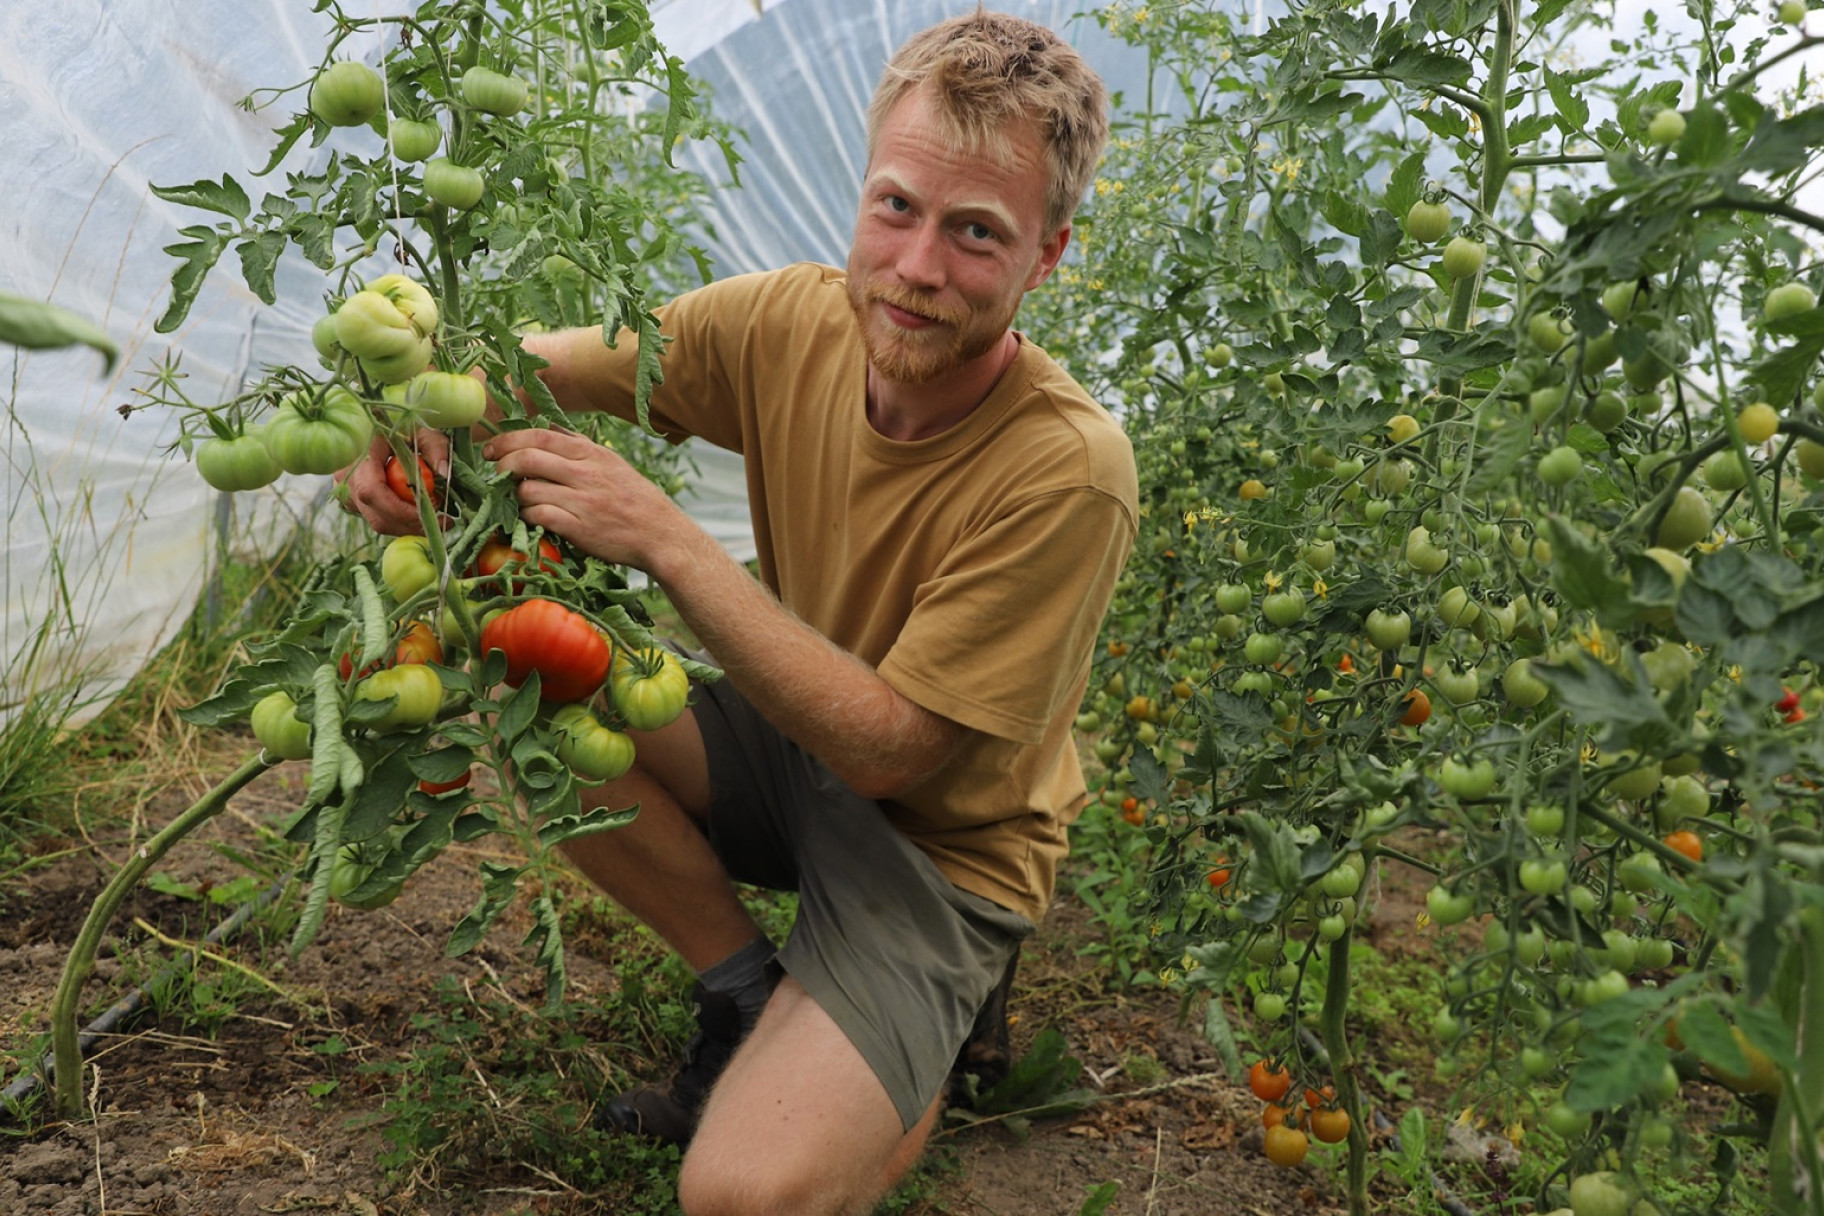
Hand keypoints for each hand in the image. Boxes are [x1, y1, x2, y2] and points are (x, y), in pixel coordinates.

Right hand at [335, 430, 450, 535]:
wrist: (376, 424)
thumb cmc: (400, 424)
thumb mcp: (422, 429)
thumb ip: (435, 446)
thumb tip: (444, 471)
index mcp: (359, 454)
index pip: (372, 491)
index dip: (401, 510)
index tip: (431, 513)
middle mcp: (346, 476)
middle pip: (376, 515)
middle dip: (412, 524)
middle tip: (444, 522)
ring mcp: (347, 491)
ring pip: (377, 521)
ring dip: (409, 525)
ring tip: (436, 517)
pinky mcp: (353, 500)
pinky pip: (376, 517)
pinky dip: (400, 520)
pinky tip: (419, 512)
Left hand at [483, 427, 685, 571]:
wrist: (660, 534)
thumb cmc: (634, 498)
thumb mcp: (611, 462)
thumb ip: (578, 445)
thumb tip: (546, 427)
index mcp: (591, 453)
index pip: (539, 436)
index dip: (508, 440)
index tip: (492, 450)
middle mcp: (585, 473)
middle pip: (527, 458)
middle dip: (502, 465)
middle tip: (495, 474)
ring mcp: (582, 501)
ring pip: (528, 489)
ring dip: (515, 495)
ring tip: (518, 500)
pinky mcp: (579, 528)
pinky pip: (539, 516)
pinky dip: (527, 516)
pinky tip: (531, 517)